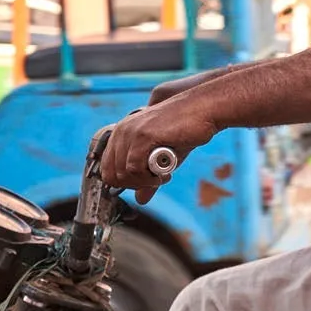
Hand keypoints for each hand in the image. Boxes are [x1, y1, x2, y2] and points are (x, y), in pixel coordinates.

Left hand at [96, 88, 217, 202]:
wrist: (203, 110)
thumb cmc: (184, 131)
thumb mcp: (162, 158)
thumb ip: (147, 177)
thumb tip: (140, 200)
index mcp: (121, 133)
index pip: (107, 169)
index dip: (126, 183)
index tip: (147, 181)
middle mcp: (121, 131)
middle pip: (111, 175)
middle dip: (134, 185)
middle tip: (156, 181)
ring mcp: (130, 132)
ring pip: (122, 174)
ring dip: (144, 182)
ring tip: (162, 176)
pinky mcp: (143, 136)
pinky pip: (134, 169)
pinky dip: (149, 178)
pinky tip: (165, 173)